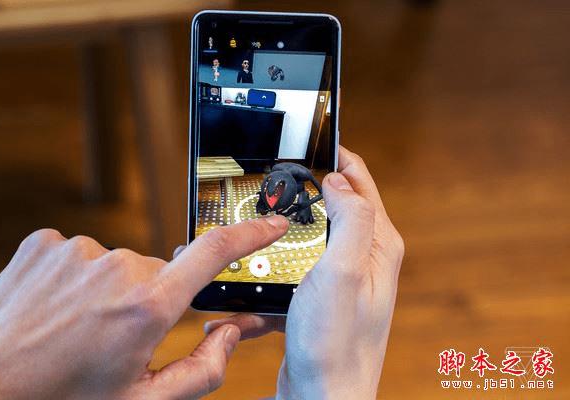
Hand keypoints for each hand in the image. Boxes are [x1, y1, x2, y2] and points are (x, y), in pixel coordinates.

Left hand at [0, 216, 288, 399]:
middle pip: (162, 272)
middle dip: (155, 299)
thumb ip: (203, 369)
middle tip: (122, 336)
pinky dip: (81, 278)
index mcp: (148, 306)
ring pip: (121, 264)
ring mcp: (80, 249)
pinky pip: (84, 254)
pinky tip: (58, 308)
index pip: (216, 252)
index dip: (252, 234)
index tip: (272, 225)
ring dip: (114, 290)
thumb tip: (232, 333)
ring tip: (80, 327)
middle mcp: (118, 266)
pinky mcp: (48, 242)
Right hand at [204, 146, 404, 398]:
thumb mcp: (345, 271)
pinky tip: (256, 272)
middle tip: (275, 177)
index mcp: (377, 244)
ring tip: (258, 220)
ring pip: (311, 234)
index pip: (360, 181)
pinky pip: (295, 267)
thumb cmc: (336, 343)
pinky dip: (275, 264)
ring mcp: (342, 278)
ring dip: (286, 226)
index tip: (308, 140)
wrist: (323, 398)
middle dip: (306, 188)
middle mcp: (365, 258)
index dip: (335, 156)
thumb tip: (339, 179)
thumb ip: (350, 218)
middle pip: (334, 204)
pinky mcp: (321, 297)